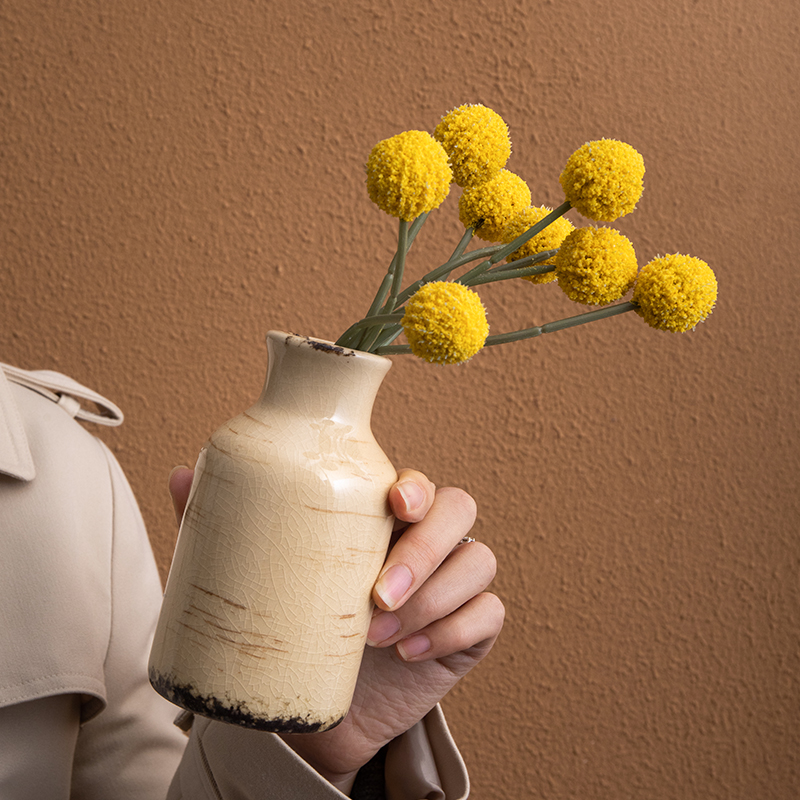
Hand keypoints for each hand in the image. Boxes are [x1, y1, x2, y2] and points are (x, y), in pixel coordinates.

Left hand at [168, 467, 503, 793]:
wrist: (317, 708)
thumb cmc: (297, 627)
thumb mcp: (263, 577)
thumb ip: (231, 528)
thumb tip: (181, 475)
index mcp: (384, 520)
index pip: (419, 484)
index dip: (417, 487)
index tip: (394, 505)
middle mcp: (426, 543)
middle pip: (460, 510)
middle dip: (426, 548)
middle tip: (376, 593)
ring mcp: (452, 586)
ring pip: (478, 561)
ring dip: (434, 596)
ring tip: (380, 634)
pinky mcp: (468, 632)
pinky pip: (489, 616)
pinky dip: (455, 629)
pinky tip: (412, 652)